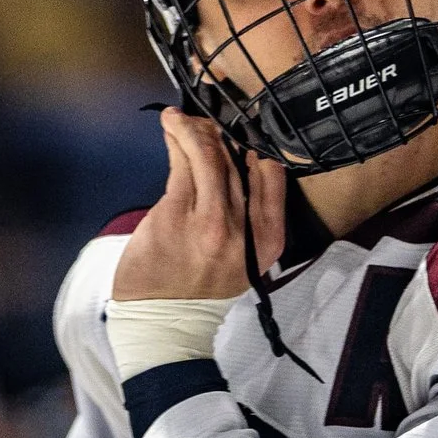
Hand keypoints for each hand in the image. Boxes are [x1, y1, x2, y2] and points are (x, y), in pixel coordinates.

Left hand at [112, 110, 285, 300]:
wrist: (165, 319)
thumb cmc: (203, 284)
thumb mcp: (245, 256)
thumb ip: (249, 214)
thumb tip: (238, 158)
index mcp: (269, 238)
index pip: (272, 174)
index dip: (256, 143)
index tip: (240, 126)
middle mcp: (245, 228)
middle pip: (237, 161)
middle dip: (218, 131)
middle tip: (201, 117)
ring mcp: (211, 220)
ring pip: (209, 156)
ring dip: (193, 128)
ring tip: (178, 118)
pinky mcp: (176, 214)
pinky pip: (182, 164)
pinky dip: (177, 139)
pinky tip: (170, 127)